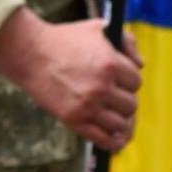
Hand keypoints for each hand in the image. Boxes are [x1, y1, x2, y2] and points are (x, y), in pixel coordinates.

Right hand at [0, 9, 142, 150]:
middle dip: (124, 99)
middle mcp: (101, 86)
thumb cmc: (64, 39)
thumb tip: (141, 65)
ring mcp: (88, 106)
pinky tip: (115, 138)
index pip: (136, 81)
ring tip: (112, 113)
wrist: (29, 53)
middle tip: (113, 94)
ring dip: (119, 119)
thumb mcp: (97, 28)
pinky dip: (114, 142)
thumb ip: (127, 40)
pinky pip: (104, 140)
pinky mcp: (74, 120)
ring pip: (121, 124)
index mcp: (110, 63)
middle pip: (131, 105)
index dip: (129, 79)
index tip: (120, 79)